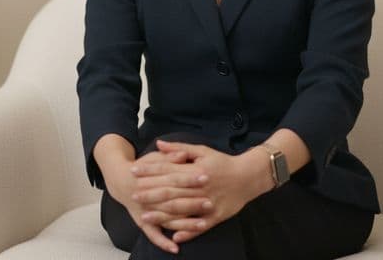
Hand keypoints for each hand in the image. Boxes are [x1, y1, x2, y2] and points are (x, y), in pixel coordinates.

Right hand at [102, 147, 196, 253]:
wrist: (120, 180)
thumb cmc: (142, 168)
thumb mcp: (154, 159)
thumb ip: (169, 157)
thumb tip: (182, 154)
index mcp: (151, 179)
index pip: (173, 178)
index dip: (189, 177)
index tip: (205, 177)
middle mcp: (147, 197)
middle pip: (172, 201)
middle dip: (192, 202)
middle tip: (210, 203)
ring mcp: (145, 211)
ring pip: (167, 220)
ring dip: (184, 224)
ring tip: (202, 224)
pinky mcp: (143, 222)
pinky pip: (153, 235)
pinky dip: (163, 242)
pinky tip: (176, 248)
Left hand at [134, 140, 270, 242]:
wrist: (249, 176)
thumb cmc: (223, 162)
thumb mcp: (202, 150)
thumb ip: (179, 148)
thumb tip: (159, 144)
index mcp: (195, 170)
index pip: (167, 169)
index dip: (149, 170)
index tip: (134, 171)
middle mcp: (199, 187)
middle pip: (171, 191)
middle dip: (150, 193)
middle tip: (133, 195)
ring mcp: (207, 203)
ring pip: (181, 210)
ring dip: (162, 215)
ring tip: (145, 217)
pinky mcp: (216, 216)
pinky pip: (200, 226)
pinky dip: (187, 232)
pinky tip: (174, 238)